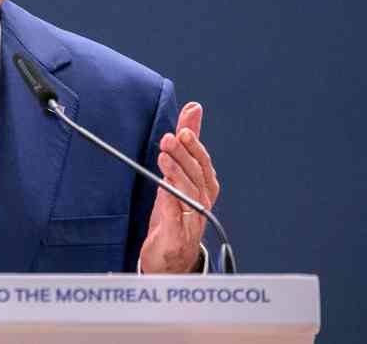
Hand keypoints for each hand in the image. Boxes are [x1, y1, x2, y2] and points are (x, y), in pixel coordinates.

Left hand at [139, 102, 219, 273]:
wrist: (171, 257)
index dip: (194, 145)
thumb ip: (186, 141)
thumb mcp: (177, 172)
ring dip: (176, 173)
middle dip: (184, 155)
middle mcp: (202, 201)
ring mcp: (193, 220)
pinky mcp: (179, 236)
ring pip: (189, 193)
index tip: (183, 129)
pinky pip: (177, 218)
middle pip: (196, 174)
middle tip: (169, 139)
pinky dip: (171, 204)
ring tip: (163, 157)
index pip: (202, 160)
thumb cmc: (176, 212)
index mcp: (204, 185)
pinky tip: (162, 189)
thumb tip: (193, 109)